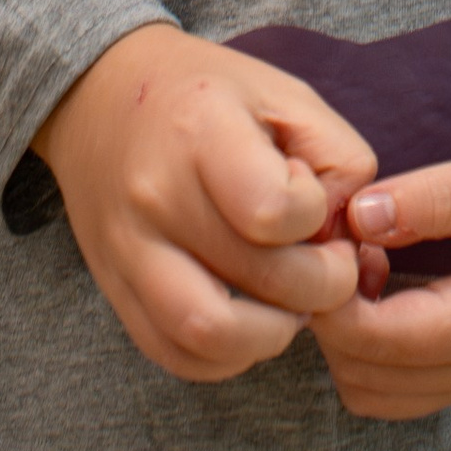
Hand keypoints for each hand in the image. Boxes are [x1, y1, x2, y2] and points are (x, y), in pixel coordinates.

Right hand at [34, 21, 374, 384]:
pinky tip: (250, 316)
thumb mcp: (283, 94)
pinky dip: (228, 355)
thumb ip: (337, 159)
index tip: (314, 199)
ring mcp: (128, 250)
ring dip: (274, 334)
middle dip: (322, 286)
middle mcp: (156, 196)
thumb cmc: (208, 95)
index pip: (275, 211)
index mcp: (201, 130)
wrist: (99, 95)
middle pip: (260, 280)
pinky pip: (177, 356)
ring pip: (211, 337)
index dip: (318, 216)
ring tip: (290, 300)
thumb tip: (352, 238)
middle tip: (329, 264)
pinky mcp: (116, 291)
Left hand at [313, 143, 450, 419]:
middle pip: (364, 374)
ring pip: (367, 392)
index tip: (332, 241)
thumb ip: (436, 197)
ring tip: (367, 264)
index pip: (384, 341)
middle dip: (333, 314)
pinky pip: (385, 391)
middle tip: (347, 245)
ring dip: (345, 336)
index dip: (336, 300)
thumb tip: (361, 217)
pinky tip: (380, 289)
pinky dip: (363, 350)